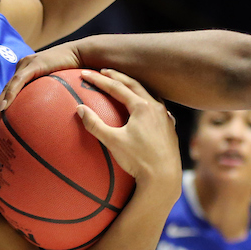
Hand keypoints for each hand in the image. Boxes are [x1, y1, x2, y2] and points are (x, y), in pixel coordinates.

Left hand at [0, 43, 82, 133]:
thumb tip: (50, 121)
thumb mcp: (57, 88)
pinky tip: (3, 108)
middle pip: (3, 95)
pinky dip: (9, 96)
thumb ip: (49, 99)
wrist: (82, 55)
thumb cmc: (74, 72)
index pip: (8, 96)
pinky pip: (18, 83)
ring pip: (6, 90)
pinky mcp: (32, 65)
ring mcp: (25, 66)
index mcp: (25, 75)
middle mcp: (21, 69)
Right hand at [75, 69, 180, 194]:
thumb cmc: (138, 160)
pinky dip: (148, 101)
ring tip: (123, 85)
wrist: (164, 178)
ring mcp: (166, 116)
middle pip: (134, 85)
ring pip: (149, 94)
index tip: (85, 74)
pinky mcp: (170, 128)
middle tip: (103, 71)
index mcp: (142, 107)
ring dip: (134, 87)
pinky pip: (159, 107)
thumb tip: (79, 109)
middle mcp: (156, 107)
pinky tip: (146, 107)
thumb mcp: (113, 142)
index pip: (117, 87)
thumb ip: (95, 124)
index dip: (99, 80)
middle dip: (117, 77)